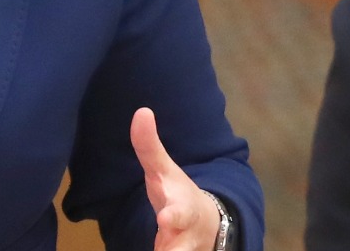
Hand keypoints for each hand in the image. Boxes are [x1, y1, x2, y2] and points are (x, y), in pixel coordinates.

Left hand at [131, 107, 220, 250]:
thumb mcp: (163, 171)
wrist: (208, 224)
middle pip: (180, 249)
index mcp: (181, 209)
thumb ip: (148, 146)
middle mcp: (185, 235)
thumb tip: (141, 112)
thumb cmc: (177, 194)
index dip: (172, 217)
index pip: (179, 213)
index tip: (165, 219)